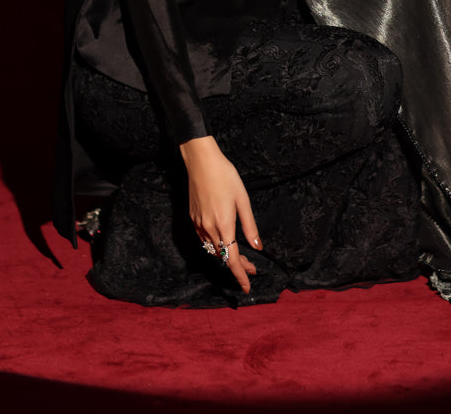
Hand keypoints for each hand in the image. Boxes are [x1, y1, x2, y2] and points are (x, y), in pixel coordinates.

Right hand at [180, 135, 261, 295]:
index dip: (240, 275)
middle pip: (223, 256)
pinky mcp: (192, 217)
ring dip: (226, 255)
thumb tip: (258, 247)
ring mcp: (198, 224)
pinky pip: (205, 239)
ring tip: (241, 257)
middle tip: (252, 269)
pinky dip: (216, 245)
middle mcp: (208, 228)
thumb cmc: (225, 176)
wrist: (201, 161)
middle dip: (238, 266)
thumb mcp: (242, 199)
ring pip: (213, 249)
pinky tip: (224, 241)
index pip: (231, 260)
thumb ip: (250, 226)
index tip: (247, 288)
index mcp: (224, 225)